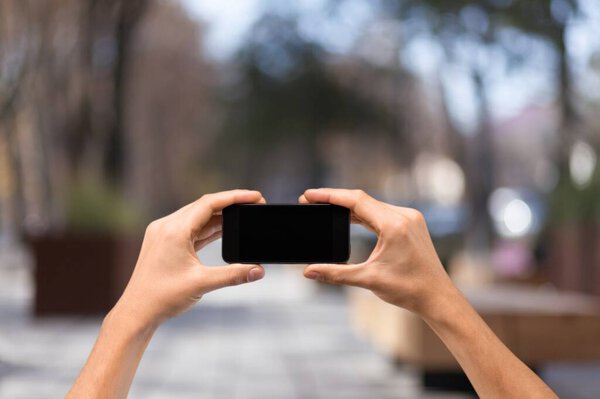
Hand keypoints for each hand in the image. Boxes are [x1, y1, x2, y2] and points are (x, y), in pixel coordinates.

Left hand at [110, 190, 265, 329]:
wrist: (136, 313)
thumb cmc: (162, 298)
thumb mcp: (202, 283)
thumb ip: (234, 275)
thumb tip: (258, 271)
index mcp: (174, 230)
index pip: (210, 203)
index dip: (235, 197)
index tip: (256, 196)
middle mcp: (166, 226)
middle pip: (204, 205)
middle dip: (230, 204)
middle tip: (254, 205)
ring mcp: (163, 233)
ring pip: (197, 216)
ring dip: (220, 216)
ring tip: (242, 218)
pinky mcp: (163, 242)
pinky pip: (190, 228)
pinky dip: (208, 228)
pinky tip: (223, 230)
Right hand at [299, 188, 455, 317]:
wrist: (437, 297)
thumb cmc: (409, 289)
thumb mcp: (368, 279)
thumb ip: (335, 274)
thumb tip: (309, 271)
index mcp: (394, 225)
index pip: (356, 201)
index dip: (330, 196)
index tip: (309, 195)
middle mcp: (404, 215)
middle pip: (362, 199)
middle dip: (335, 200)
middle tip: (311, 201)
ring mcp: (410, 218)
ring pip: (372, 205)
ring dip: (349, 207)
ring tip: (326, 208)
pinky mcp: (411, 223)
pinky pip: (382, 211)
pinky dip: (363, 213)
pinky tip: (350, 217)